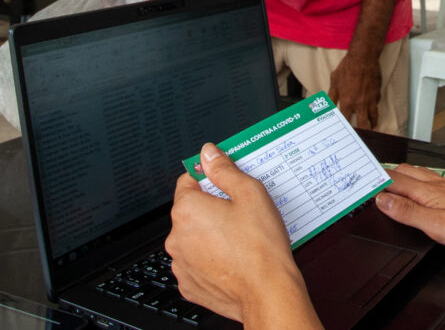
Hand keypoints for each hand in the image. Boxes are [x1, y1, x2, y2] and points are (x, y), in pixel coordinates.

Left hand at [166, 144, 317, 325]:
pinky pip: (196, 262)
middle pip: (191, 210)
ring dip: (210, 234)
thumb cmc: (260, 246)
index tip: (224, 181)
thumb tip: (209, 154)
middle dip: (212, 208)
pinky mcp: (189, 284)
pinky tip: (232, 257)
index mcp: (188, 210)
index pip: (188, 180)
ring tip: (239, 238)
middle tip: (240, 212)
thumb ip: (224, 170)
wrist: (267, 291)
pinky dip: (210, 258)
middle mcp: (177, 237)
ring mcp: (181, 263)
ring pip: (193, 237)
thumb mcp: (250, 193)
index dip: (209, 178)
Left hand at [328, 52, 380, 129]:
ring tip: (372, 128)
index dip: (345, 130)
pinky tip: (372, 109)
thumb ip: (332, 97)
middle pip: (364, 124)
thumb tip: (327, 107)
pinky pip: (376, 105)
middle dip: (363, 133)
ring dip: (372, 124)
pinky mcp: (377, 94)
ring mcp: (371, 99)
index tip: (344, 135)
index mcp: (348, 102)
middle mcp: (360, 104)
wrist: (364, 58)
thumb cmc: (347, 68)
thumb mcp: (335, 82)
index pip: (346, 121)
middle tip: (362, 138)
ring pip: (374, 117)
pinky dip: (374, 108)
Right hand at [375, 164, 444, 251]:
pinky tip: (421, 186)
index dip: (375, 181)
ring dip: (400, 174)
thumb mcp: (436, 225)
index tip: (359, 181)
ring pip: (417, 172)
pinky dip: (416, 179)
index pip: (393, 181)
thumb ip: (407, 212)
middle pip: (403, 171)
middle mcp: (436, 183)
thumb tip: (383, 200)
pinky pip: (429, 178)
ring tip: (389, 177)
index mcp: (427, 191)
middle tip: (370, 177)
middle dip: (384, 173)